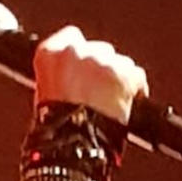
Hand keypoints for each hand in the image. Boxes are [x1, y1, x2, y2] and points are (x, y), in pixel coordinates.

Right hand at [32, 26, 148, 125]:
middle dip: (101, 68)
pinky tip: (126, 103)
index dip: (80, 52)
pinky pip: (136, 75)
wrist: (75, 143)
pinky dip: (135, 88)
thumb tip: (72, 75)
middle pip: (99, 49)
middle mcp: (76, 51)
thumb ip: (59, 74)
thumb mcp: (45, 93)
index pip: (70, 36)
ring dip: (118, 78)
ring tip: (111, 102)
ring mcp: (102, 61)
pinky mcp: (124, 73)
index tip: (83, 65)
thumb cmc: (56, 127)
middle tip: (98, 92)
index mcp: (50, 54)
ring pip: (120, 62)